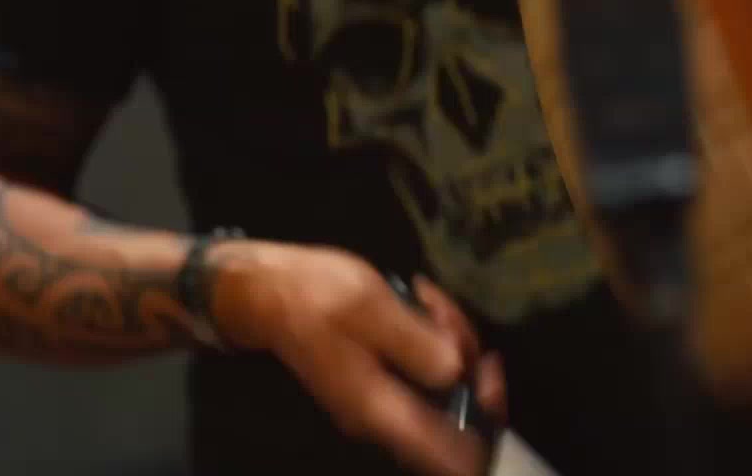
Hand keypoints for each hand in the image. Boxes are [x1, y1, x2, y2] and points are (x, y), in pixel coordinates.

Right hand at [207, 241, 506, 475]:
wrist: (264, 294)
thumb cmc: (313, 297)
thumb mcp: (368, 306)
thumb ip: (414, 342)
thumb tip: (458, 371)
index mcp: (382, 410)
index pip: (452, 456)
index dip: (485, 419)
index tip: (487, 368)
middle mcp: (386, 418)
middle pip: (457, 412)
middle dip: (467, 358)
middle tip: (447, 314)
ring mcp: (385, 401)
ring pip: (445, 384)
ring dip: (451, 338)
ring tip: (428, 298)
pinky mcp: (384, 380)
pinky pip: (426, 369)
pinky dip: (434, 337)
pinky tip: (422, 303)